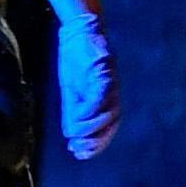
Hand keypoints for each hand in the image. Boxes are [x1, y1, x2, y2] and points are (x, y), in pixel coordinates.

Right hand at [56, 11, 119, 160]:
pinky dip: (89, 110)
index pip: (108, 127)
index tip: (81, 155)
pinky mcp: (103, 72)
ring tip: (77, 136)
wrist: (77, 32)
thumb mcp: (72, 90)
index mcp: (107, 98)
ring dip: (92, 127)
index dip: (97, 143)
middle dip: (97, 140)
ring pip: (108, 112)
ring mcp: (110, 83)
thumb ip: (74, 111)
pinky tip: (77, 117)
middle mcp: (113, 93)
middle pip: (112, 122)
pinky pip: (99, 95)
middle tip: (80, 151)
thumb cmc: (76, 60)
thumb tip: (72, 136)